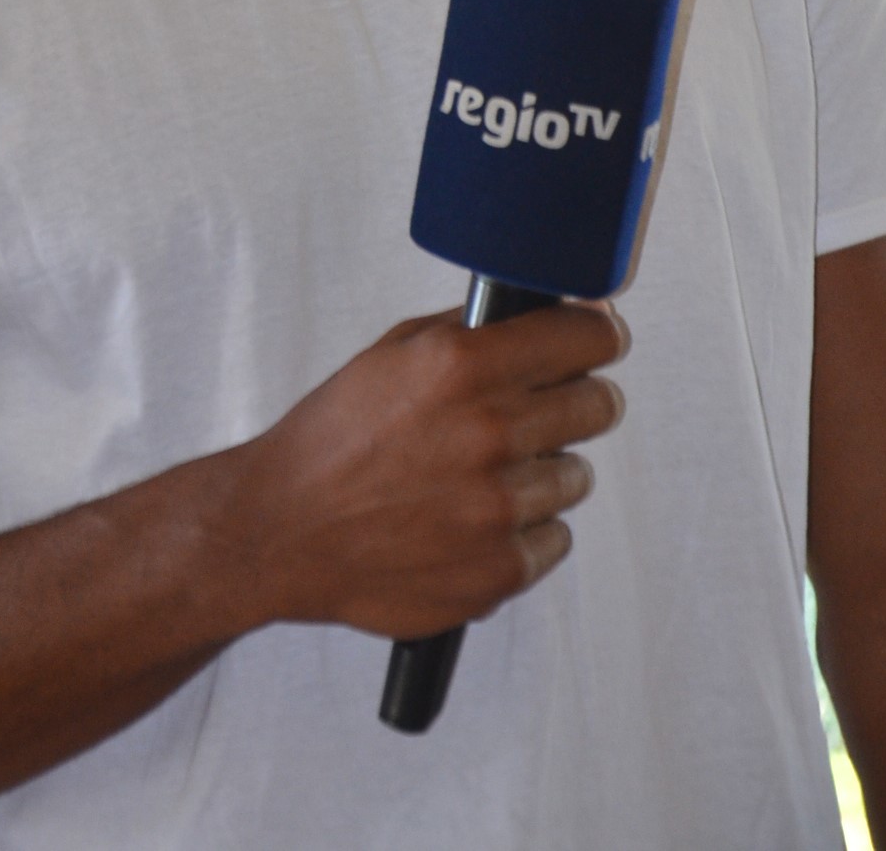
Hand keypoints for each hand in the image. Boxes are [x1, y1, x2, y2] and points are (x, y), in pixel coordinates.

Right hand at [231, 303, 625, 639]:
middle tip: (546, 408)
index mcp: (460, 365)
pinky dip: (526, 530)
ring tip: (483, 475)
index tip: (603, 336)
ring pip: (577, 475)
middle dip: (579, 399)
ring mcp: (498, 507)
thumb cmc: (333, 438)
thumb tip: (542, 313)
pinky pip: (556, 538)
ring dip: (544, 470)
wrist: (282, 530)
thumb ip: (467, 332)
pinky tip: (475, 520)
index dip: (599, 333)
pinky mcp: (500, 571)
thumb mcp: (390, 354)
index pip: (585, 336)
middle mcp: (488, 431)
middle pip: (598, 404)